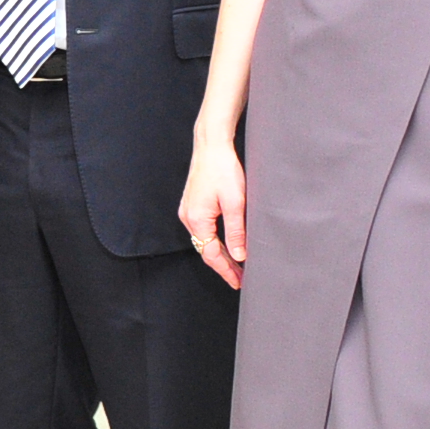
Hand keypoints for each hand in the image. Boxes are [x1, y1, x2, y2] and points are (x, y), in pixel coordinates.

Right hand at [180, 133, 244, 289]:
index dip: (226, 270)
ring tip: (237, 265)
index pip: (211, 255)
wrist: (211, 146)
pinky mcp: (193, 205)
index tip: (238, 282)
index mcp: (197, 220)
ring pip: (205, 241)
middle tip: (241, 279)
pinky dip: (215, 242)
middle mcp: (188, 218)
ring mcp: (188, 212)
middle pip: (206, 250)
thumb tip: (239, 256)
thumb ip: (236, 231)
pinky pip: (203, 231)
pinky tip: (226, 245)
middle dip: (224, 265)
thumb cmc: (223, 169)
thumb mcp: (235, 202)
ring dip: (220, 254)